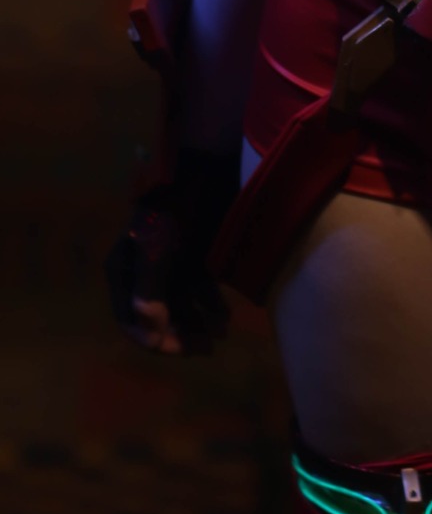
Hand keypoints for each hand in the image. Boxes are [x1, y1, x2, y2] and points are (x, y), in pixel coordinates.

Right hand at [105, 148, 239, 355]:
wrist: (204, 165)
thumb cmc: (174, 208)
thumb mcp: (156, 249)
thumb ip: (149, 292)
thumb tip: (148, 328)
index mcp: (124, 271)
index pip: (132, 320)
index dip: (154, 338)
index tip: (176, 348)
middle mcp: (144, 272)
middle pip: (159, 316)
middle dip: (181, 334)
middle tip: (207, 348)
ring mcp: (171, 264)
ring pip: (183, 305)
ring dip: (199, 323)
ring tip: (220, 332)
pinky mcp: (195, 255)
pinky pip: (200, 289)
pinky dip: (211, 304)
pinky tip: (225, 315)